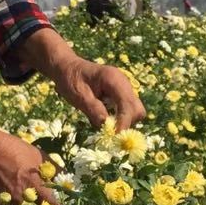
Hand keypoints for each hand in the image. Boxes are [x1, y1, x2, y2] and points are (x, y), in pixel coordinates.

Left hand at [20, 29, 145, 129]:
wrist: (68, 67)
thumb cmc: (70, 79)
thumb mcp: (78, 95)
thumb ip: (93, 109)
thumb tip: (107, 127)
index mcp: (113, 79)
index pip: (128, 105)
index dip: (124, 123)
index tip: (114, 137)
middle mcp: (124, 83)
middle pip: (137, 110)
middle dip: (126, 124)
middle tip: (109, 133)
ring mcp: (124, 89)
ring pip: (135, 112)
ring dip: (123, 123)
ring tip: (105, 126)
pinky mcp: (122, 95)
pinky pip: (128, 111)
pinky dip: (120, 119)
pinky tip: (105, 119)